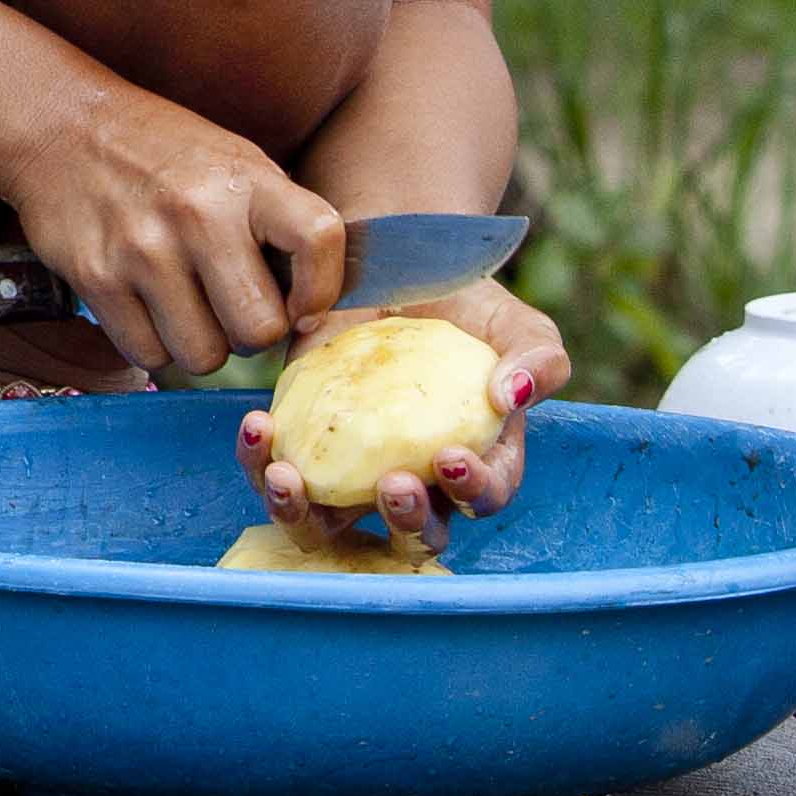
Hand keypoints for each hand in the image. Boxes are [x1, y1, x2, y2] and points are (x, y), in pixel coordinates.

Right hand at [6, 86, 345, 382]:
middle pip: (259, 329)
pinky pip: (148, 354)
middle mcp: (197, 213)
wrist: (61, 126)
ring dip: (201, 345)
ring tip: (186, 307)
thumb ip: (277, 222)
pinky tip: (147, 308)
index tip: (302, 303)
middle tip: (231, 308)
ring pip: (204, 356)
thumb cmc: (163, 152)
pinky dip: (153, 343)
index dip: (322, 289)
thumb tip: (315, 307)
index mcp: (244, 180)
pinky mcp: (96, 277)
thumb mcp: (234, 162)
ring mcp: (142, 249)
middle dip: (251, 332)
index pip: (319, 240)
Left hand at [235, 278, 558, 555]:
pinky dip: (259, 461)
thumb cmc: (467, 305)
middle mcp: (413, 479)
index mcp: (475, 461)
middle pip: (411, 533)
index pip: (482, 498)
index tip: (450, 459)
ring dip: (305, 515)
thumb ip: (538, 361)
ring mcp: (350, 469)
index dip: (472, 491)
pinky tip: (257, 429)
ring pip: (327, 526)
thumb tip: (512, 394)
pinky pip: (273, 474)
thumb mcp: (517, 325)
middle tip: (392, 485)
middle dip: (403, 520)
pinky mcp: (301, 444)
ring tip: (288, 479)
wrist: (394, 262)